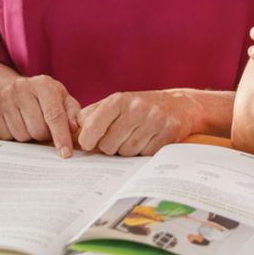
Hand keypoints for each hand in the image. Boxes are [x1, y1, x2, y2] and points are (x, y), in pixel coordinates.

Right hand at [0, 75, 79, 156]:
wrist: (18, 89)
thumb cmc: (47, 99)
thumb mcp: (64, 101)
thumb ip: (72, 114)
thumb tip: (74, 129)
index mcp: (43, 84)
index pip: (54, 115)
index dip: (61, 136)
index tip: (65, 154)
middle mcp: (21, 86)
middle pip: (37, 128)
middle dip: (44, 135)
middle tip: (44, 129)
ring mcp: (4, 96)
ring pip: (20, 134)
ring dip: (29, 136)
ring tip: (30, 125)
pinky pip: (4, 134)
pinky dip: (13, 135)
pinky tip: (17, 124)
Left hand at [77, 90, 196, 155]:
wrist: (180, 104)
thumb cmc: (139, 107)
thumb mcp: (116, 104)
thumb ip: (93, 115)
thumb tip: (74, 132)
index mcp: (118, 100)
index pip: (93, 125)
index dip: (87, 140)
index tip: (87, 145)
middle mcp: (136, 108)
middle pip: (109, 145)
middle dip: (110, 148)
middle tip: (118, 140)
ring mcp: (154, 120)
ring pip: (127, 152)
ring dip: (128, 151)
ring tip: (134, 139)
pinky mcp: (169, 132)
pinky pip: (146, 154)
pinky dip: (144, 153)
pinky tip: (148, 141)